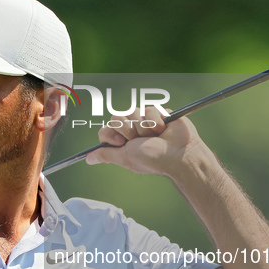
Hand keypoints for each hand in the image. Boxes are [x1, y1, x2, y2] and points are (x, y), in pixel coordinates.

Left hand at [86, 106, 205, 176]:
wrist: (179, 153)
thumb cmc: (153, 159)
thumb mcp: (125, 158)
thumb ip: (106, 155)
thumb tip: (88, 159)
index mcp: (122, 141)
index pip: (105, 129)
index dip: (111, 133)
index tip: (120, 142)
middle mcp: (131, 130)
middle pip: (116, 117)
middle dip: (129, 130)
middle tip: (141, 140)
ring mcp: (144, 121)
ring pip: (132, 111)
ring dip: (144, 127)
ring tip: (156, 136)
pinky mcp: (157, 113)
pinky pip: (149, 109)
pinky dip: (156, 121)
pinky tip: (164, 129)